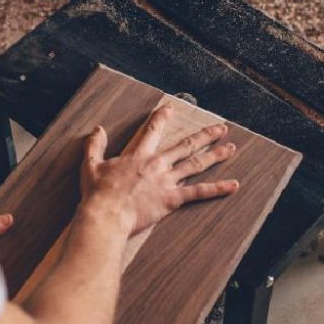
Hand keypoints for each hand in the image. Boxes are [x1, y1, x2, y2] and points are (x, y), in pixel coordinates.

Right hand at [80, 104, 239, 234]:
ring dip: (215, 155)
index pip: (152, 130)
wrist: (106, 215)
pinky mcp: (172, 199)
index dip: (162, 118)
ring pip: (196, 164)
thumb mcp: (90, 165)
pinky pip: (199, 193)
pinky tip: (233, 185)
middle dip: (205, 135)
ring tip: (230, 148)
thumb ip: (95, 145)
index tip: (171, 108)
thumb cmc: (97, 193)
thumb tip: (98, 129)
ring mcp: (167, 181)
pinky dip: (217, 189)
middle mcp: (157, 164)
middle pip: (185, 145)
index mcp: (138, 155)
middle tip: (220, 128)